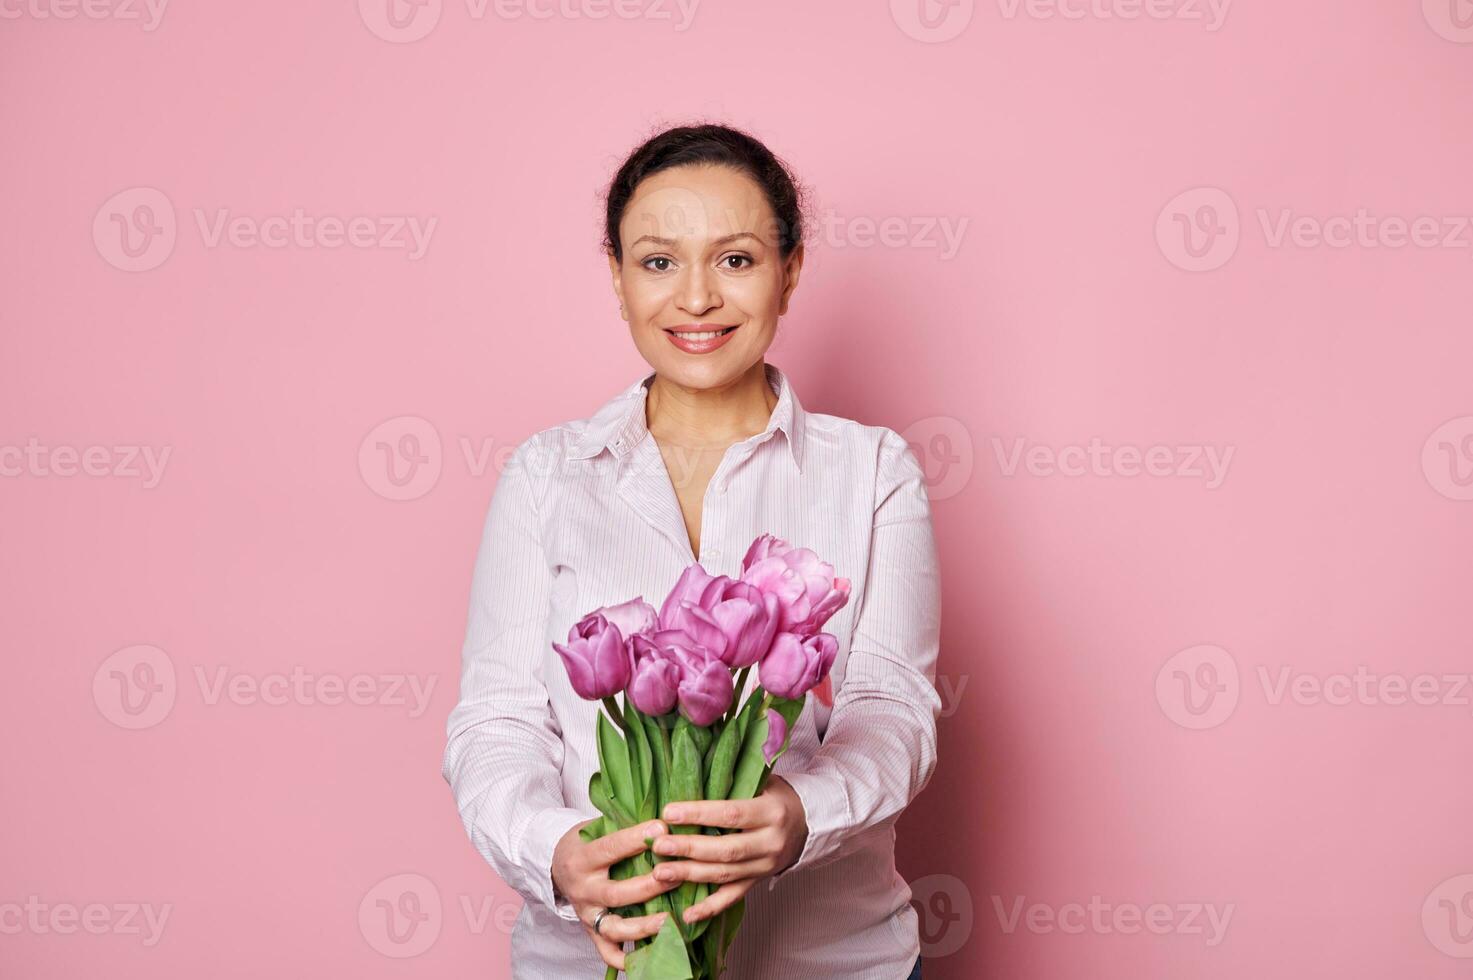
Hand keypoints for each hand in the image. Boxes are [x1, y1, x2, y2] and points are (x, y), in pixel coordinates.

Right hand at [551, 818, 680, 971]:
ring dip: (644, 927)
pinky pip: (606, 952)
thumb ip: (622, 826)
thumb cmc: (584, 841)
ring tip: (670, 921)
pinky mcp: (591, 931)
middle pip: (616, 893)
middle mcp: (583, 889)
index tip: (661, 828)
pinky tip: (650, 955)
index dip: (635, 839)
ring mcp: (587, 914)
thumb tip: (660, 820)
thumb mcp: (594, 828)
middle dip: (648, 887)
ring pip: (615, 927)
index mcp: (582, 858)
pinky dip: (625, 959)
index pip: (610, 848)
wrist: (556, 864)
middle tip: (675, 876)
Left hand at [648, 775, 808, 923]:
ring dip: (691, 875)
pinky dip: (710, 908)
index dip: (699, 814)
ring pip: (725, 875)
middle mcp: (771, 842)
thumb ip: (734, 782)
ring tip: (660, 872)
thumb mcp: (763, 782)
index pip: (732, 814)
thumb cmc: (776, 797)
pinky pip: (733, 897)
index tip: (669, 813)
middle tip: (659, 846)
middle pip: (726, 850)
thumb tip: (692, 776)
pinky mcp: (758, 881)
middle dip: (689, 849)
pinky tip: (687, 914)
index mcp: (772, 812)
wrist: (807, 823)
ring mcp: (765, 866)